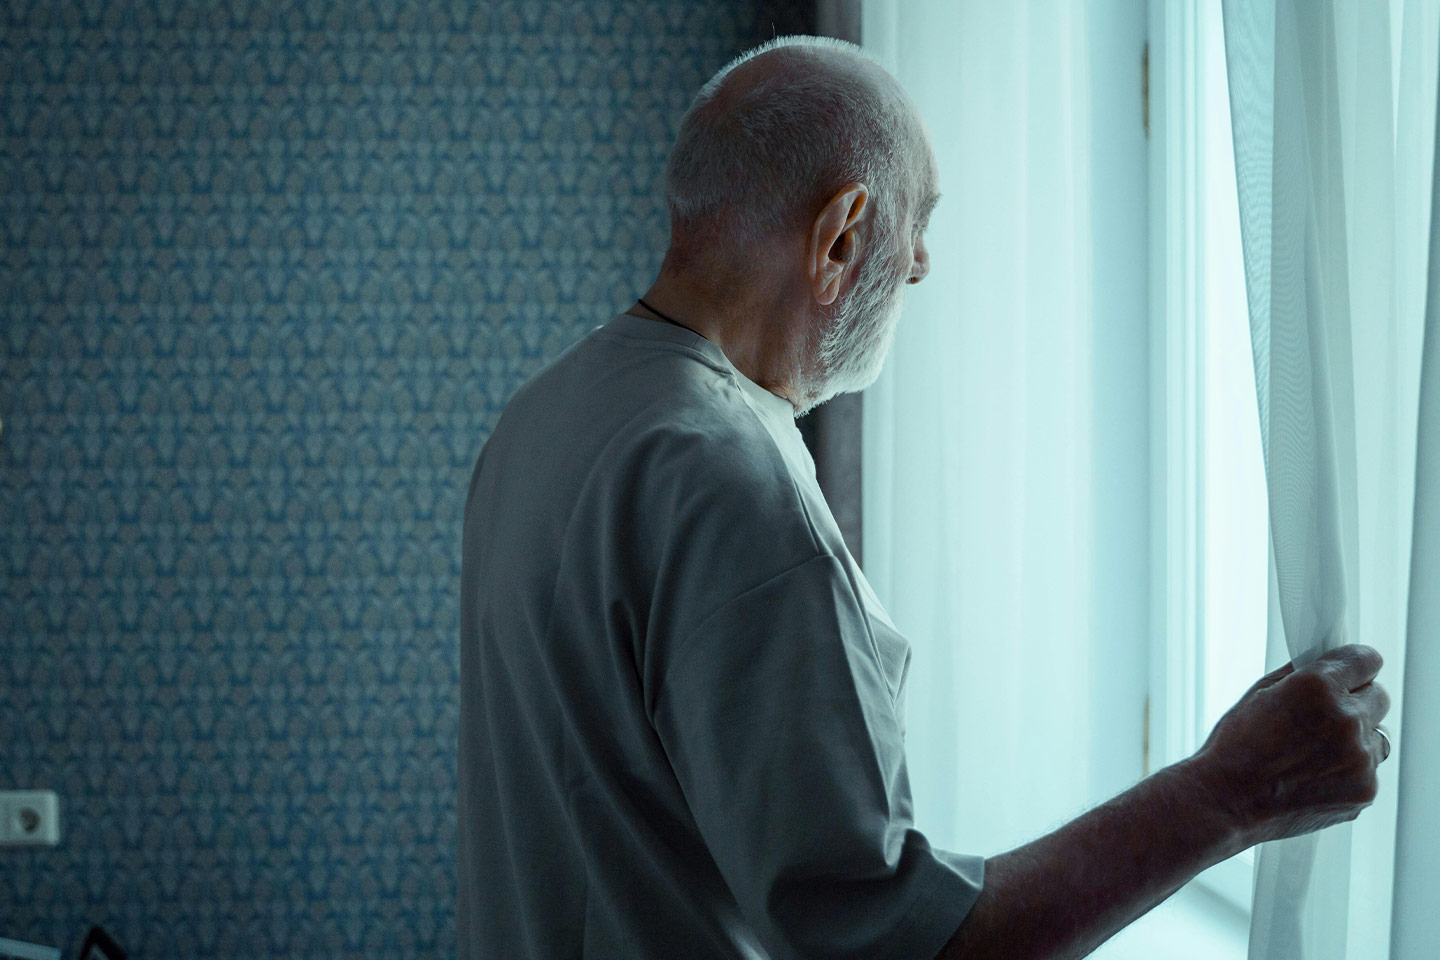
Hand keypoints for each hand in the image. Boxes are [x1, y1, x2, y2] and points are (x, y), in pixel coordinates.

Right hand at [1187, 643, 1390, 847]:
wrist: (1227, 802)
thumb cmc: (1235, 749)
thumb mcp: (1258, 694)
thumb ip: (1300, 675)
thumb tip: (1325, 664)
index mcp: (1317, 688)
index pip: (1366, 659)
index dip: (1356, 665)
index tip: (1352, 672)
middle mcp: (1345, 720)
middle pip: (1379, 697)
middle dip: (1357, 701)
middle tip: (1327, 716)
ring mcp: (1359, 759)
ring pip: (1376, 737)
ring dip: (1356, 739)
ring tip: (1316, 752)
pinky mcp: (1365, 790)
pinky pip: (1369, 770)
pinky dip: (1349, 771)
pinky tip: (1315, 775)